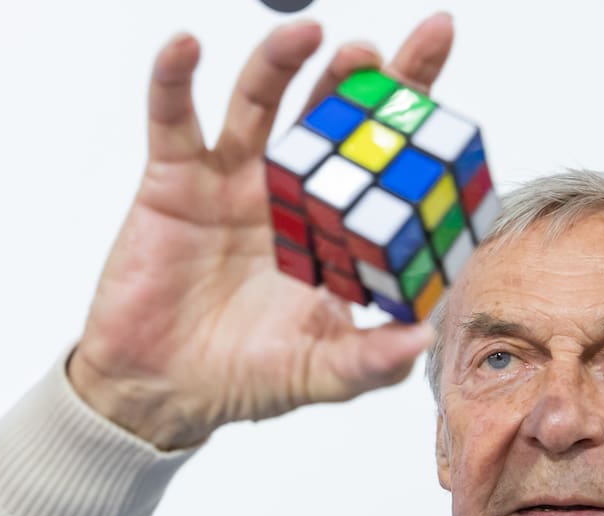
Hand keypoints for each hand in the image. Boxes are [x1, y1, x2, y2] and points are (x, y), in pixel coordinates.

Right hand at [69, 15, 453, 449]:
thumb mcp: (324, 374)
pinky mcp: (173, 183)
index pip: (383, 164)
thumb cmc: (247, 378)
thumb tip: (425, 337)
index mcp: (335, 232)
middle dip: (360, 79)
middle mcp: (291, 196)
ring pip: (259, 105)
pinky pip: (172, 119)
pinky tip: (187, 47)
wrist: (163, 390)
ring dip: (283, 64)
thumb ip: (372, 358)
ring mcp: (233, 184)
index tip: (440, 86)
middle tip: (383, 53)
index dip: (410, 120)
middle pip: (331, 118)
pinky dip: (174, 80)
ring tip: (313, 35)